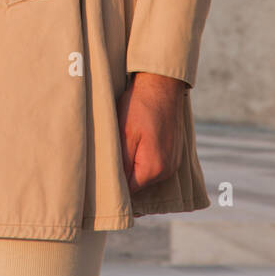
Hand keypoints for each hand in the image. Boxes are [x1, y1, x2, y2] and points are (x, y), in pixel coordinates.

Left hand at [116, 71, 186, 191]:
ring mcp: (173, 162)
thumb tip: (114, 186)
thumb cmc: (140, 106)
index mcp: (154, 168)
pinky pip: (154, 164)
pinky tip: (134, 143)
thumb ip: (121, 164)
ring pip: (145, 175)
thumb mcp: (124, 134)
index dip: (113, 186)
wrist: (162, 83)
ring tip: (121, 148)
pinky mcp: (173, 153)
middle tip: (107, 159)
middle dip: (123, 176)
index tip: (101, 177)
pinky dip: (143, 159)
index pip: (128, 192)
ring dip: (133, 166)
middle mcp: (167, 170)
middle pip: (137, 185)